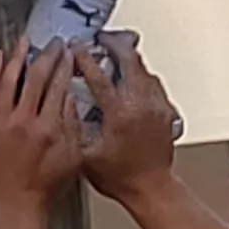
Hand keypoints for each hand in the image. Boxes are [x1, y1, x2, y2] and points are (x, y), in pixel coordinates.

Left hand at [0, 42, 88, 205]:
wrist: (12, 202)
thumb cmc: (43, 185)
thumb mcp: (71, 157)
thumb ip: (72, 125)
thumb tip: (70, 96)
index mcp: (48, 128)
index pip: (58, 86)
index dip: (65, 65)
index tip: (69, 53)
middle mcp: (24, 121)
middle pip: (36, 76)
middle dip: (47, 55)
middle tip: (53, 43)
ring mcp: (2, 121)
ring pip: (10, 78)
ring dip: (17, 56)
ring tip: (24, 41)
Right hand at [80, 32, 182, 201]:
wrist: (151, 189)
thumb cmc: (121, 177)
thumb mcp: (86, 154)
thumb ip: (74, 127)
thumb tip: (63, 105)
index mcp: (119, 114)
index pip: (99, 76)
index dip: (85, 58)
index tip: (76, 48)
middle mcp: (140, 106)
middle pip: (130, 60)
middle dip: (114, 45)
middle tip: (102, 39)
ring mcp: (156, 107)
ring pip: (144, 69)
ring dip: (129, 59)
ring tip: (117, 54)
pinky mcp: (166, 112)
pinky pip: (154, 84)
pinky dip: (142, 75)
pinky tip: (134, 78)